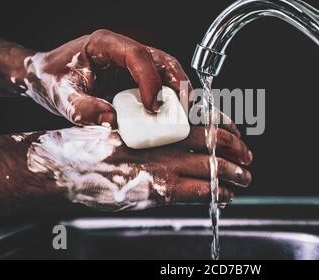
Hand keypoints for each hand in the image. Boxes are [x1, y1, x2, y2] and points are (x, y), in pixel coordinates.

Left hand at [21, 29, 191, 127]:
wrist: (43, 79)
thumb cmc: (51, 80)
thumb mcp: (61, 96)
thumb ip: (82, 108)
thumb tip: (111, 120)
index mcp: (105, 44)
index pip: (138, 55)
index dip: (150, 80)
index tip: (153, 106)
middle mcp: (123, 50)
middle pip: (161, 59)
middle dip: (176, 82)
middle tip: (184, 107)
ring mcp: (130, 64)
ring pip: (165, 70)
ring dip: (177, 90)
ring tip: (184, 112)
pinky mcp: (133, 78)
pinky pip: (158, 83)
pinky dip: (168, 97)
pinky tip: (171, 113)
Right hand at [26, 125, 251, 210]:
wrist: (68, 168)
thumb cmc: (92, 148)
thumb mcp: (122, 130)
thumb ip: (148, 132)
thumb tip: (171, 135)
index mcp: (159, 125)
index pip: (202, 122)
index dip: (224, 128)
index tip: (237, 133)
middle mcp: (166, 143)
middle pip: (213, 144)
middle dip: (236, 151)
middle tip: (249, 157)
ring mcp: (165, 167)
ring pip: (212, 168)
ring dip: (233, 174)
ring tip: (246, 179)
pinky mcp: (160, 191)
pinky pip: (198, 192)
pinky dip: (216, 193)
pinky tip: (226, 196)